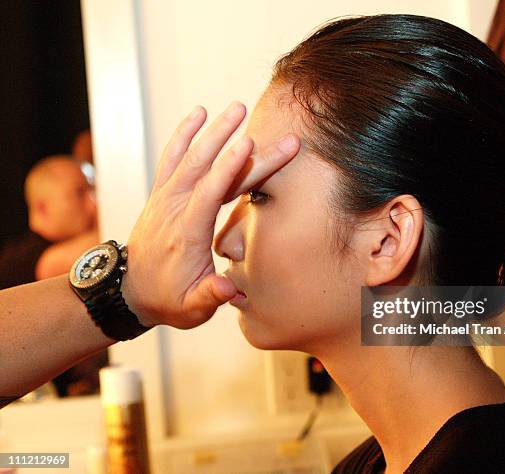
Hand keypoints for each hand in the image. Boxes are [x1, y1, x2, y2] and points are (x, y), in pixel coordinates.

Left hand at [122, 102, 299, 328]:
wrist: (131, 291)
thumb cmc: (167, 299)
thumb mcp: (191, 309)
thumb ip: (210, 297)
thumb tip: (230, 290)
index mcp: (186, 233)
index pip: (209, 194)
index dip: (229, 169)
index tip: (249, 144)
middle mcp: (174, 209)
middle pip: (205, 168)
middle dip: (231, 142)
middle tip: (257, 121)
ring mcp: (166, 198)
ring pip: (190, 157)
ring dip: (212, 131)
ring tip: (235, 108)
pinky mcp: (163, 193)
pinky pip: (172, 158)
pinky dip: (184, 134)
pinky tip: (199, 114)